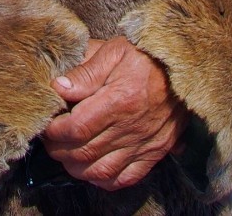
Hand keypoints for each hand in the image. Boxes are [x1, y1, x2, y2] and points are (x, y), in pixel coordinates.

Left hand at [40, 36, 188, 190]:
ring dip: (76, 167)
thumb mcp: (114, 51)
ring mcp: (144, 144)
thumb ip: (85, 71)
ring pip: (100, 172)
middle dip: (58, 150)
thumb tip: (58, 88)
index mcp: (120, 100)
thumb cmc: (145, 56)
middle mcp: (131, 127)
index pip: (76, 128)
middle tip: (51, 139)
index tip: (47, 123)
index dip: (54, 131)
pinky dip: (104, 180)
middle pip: (83, 153)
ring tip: (67, 153)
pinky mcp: (154, 152)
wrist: (185, 68)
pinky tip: (93, 168)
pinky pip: (125, 179)